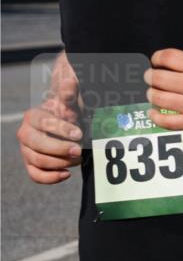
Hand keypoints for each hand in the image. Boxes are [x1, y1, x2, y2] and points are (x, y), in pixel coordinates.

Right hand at [17, 54, 82, 183]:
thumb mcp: (70, 105)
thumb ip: (70, 95)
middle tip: (79, 150)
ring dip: (60, 162)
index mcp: (33, 116)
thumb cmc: (68, 116)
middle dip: (59, 148)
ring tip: (79, 159)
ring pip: (37, 160)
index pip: (43, 123)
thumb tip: (69, 82)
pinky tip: (67, 174)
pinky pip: (35, 175)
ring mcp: (26, 150)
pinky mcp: (31, 164)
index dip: (61, 129)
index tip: (79, 133)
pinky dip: (50, 178)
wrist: (66, 130)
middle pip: (37, 144)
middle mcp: (25, 133)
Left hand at [145, 16, 182, 133]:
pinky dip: (155, 116)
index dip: (157, 57)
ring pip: (157, 98)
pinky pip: (165, 121)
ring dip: (152, 94)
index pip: (166, 57)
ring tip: (155, 93)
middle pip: (156, 77)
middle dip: (151, 76)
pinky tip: (155, 112)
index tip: (158, 61)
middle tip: (153, 77)